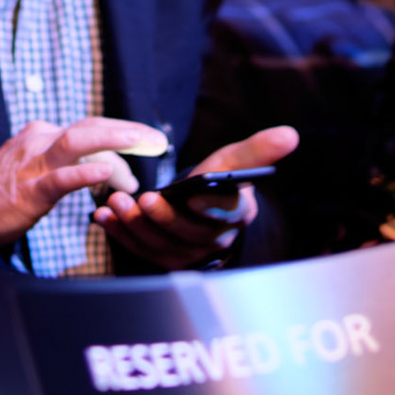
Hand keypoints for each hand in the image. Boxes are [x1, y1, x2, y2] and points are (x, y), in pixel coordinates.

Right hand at [0, 118, 166, 249]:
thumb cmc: (2, 192)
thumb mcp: (36, 167)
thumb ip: (69, 162)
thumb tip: (109, 169)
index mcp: (43, 134)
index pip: (92, 130)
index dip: (123, 137)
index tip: (147, 147)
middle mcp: (40, 141)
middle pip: (91, 127)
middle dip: (127, 131)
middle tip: (157, 139)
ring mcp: (34, 164)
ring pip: (78, 142)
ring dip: (114, 140)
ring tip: (141, 142)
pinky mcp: (29, 191)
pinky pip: (59, 179)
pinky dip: (83, 175)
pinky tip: (104, 176)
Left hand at [92, 125, 298, 269]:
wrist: (201, 207)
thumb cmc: (219, 180)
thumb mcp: (233, 161)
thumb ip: (256, 150)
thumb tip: (290, 133)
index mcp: (236, 215)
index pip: (226, 213)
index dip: (209, 205)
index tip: (191, 193)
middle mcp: (216, 241)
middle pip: (189, 234)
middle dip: (163, 218)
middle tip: (141, 198)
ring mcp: (191, 255)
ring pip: (163, 247)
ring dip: (136, 226)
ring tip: (115, 203)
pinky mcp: (167, 261)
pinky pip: (143, 253)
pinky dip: (122, 236)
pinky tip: (103, 217)